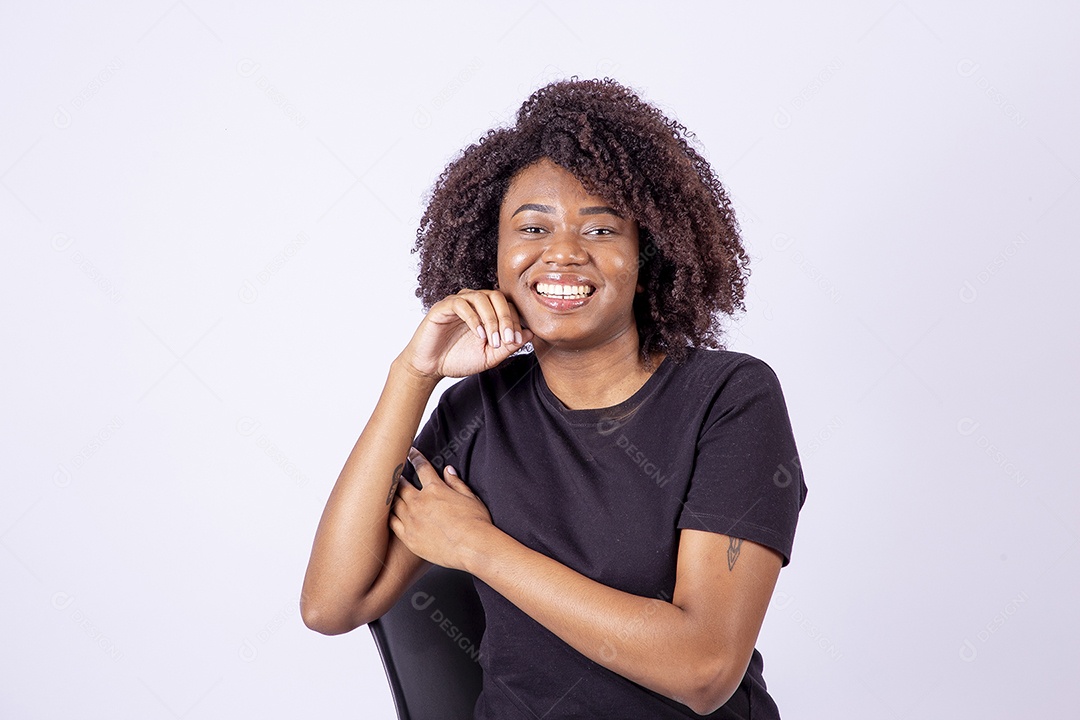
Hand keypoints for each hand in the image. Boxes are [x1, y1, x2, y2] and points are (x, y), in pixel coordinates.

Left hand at [388, 447, 494, 571]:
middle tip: (393, 472)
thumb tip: (448, 471)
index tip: (410, 452)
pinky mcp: (408, 537)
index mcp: (435, 489)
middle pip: (401, 484)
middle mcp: (419, 502)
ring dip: (390, 495)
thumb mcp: (470, 497)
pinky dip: (387, 515)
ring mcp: (411, 520)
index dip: (415, 457)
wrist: (473, 547)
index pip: (421, 468)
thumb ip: (456, 483)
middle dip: (398, 476)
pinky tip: (386, 513)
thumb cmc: (476, 523)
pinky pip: (391, 523)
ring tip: (386, 492)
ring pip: (393, 502)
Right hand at [399, 289, 533, 379]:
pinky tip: (478, 335)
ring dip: (492, 319)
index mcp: (487, 311)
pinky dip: (473, 319)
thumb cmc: (459, 359)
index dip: (515, 321)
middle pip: (498, 296)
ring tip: (492, 340)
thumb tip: (530, 333)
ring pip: (481, 298)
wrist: (431, 366)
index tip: (515, 341)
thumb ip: (509, 346)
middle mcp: (474, 303)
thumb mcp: (490, 356)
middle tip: (507, 339)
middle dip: (506, 318)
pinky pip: (461, 304)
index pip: (508, 305)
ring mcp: (458, 302)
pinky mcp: (443, 307)